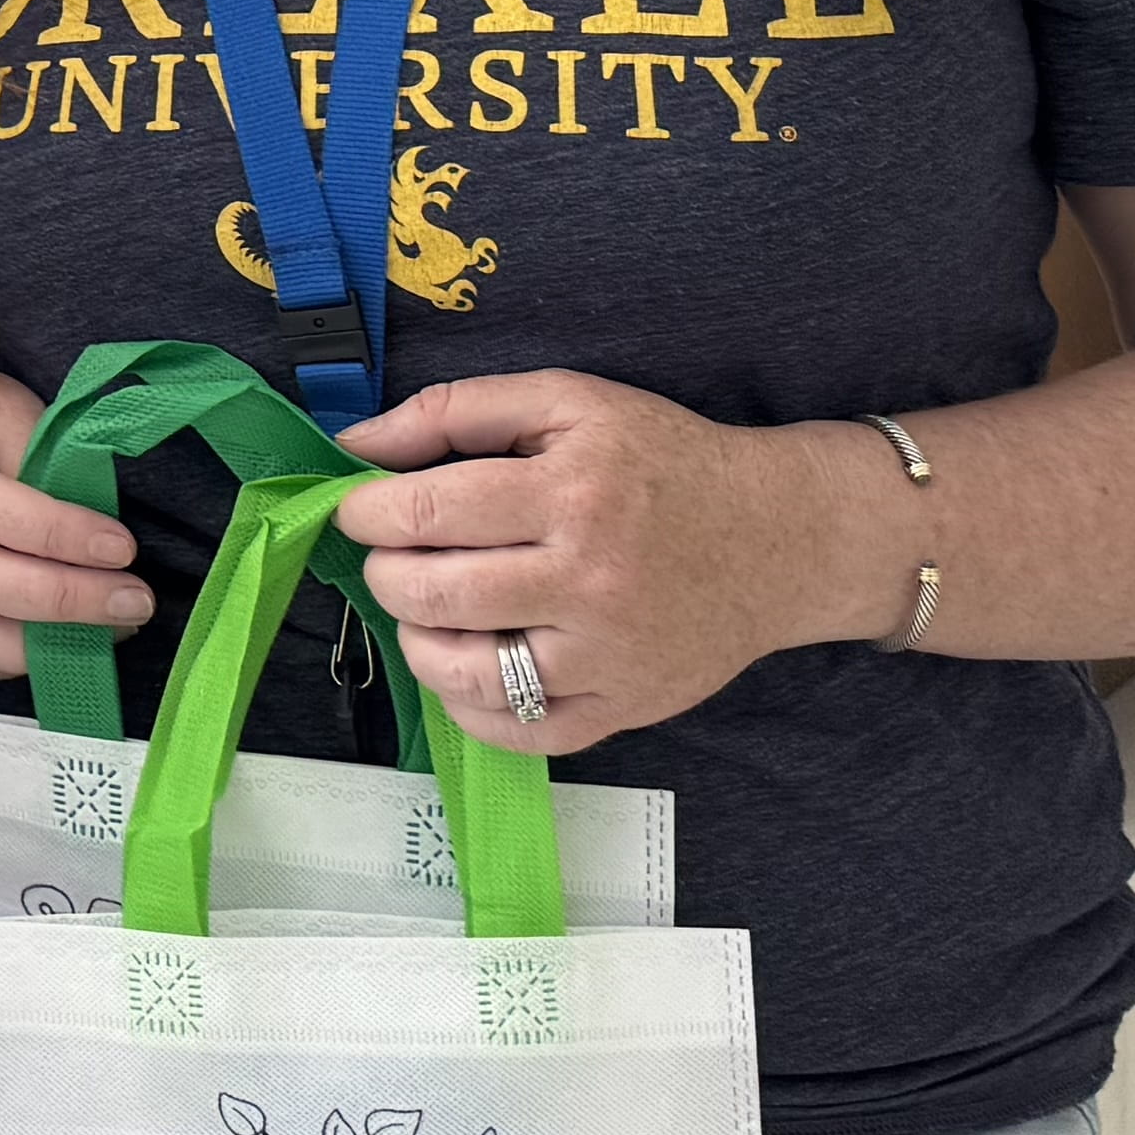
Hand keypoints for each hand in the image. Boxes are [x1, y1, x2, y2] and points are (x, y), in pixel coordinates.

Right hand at [0, 359, 152, 684]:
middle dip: (61, 597)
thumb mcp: (0, 406)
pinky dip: (9, 661)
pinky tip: (60, 647)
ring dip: (37, 644)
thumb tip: (92, 521)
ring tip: (107, 632)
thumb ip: (39, 455)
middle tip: (132, 599)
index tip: (121, 548)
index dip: (55, 533)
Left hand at [333, 367, 874, 753]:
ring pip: (464, 673)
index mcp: (573, 494)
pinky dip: (468, 707)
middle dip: (387, 572)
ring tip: (430, 608)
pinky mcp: (623, 709)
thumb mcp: (569, 402)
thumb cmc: (663, 462)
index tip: (360, 509)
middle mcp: (590, 582)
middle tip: (394, 556)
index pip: (428, 513)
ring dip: (419, 639)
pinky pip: (518, 731)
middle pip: (435, 594)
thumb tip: (355, 445)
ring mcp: (607, 656)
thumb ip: (455, 411)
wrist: (779, 538)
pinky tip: (467, 664)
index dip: (368, 512)